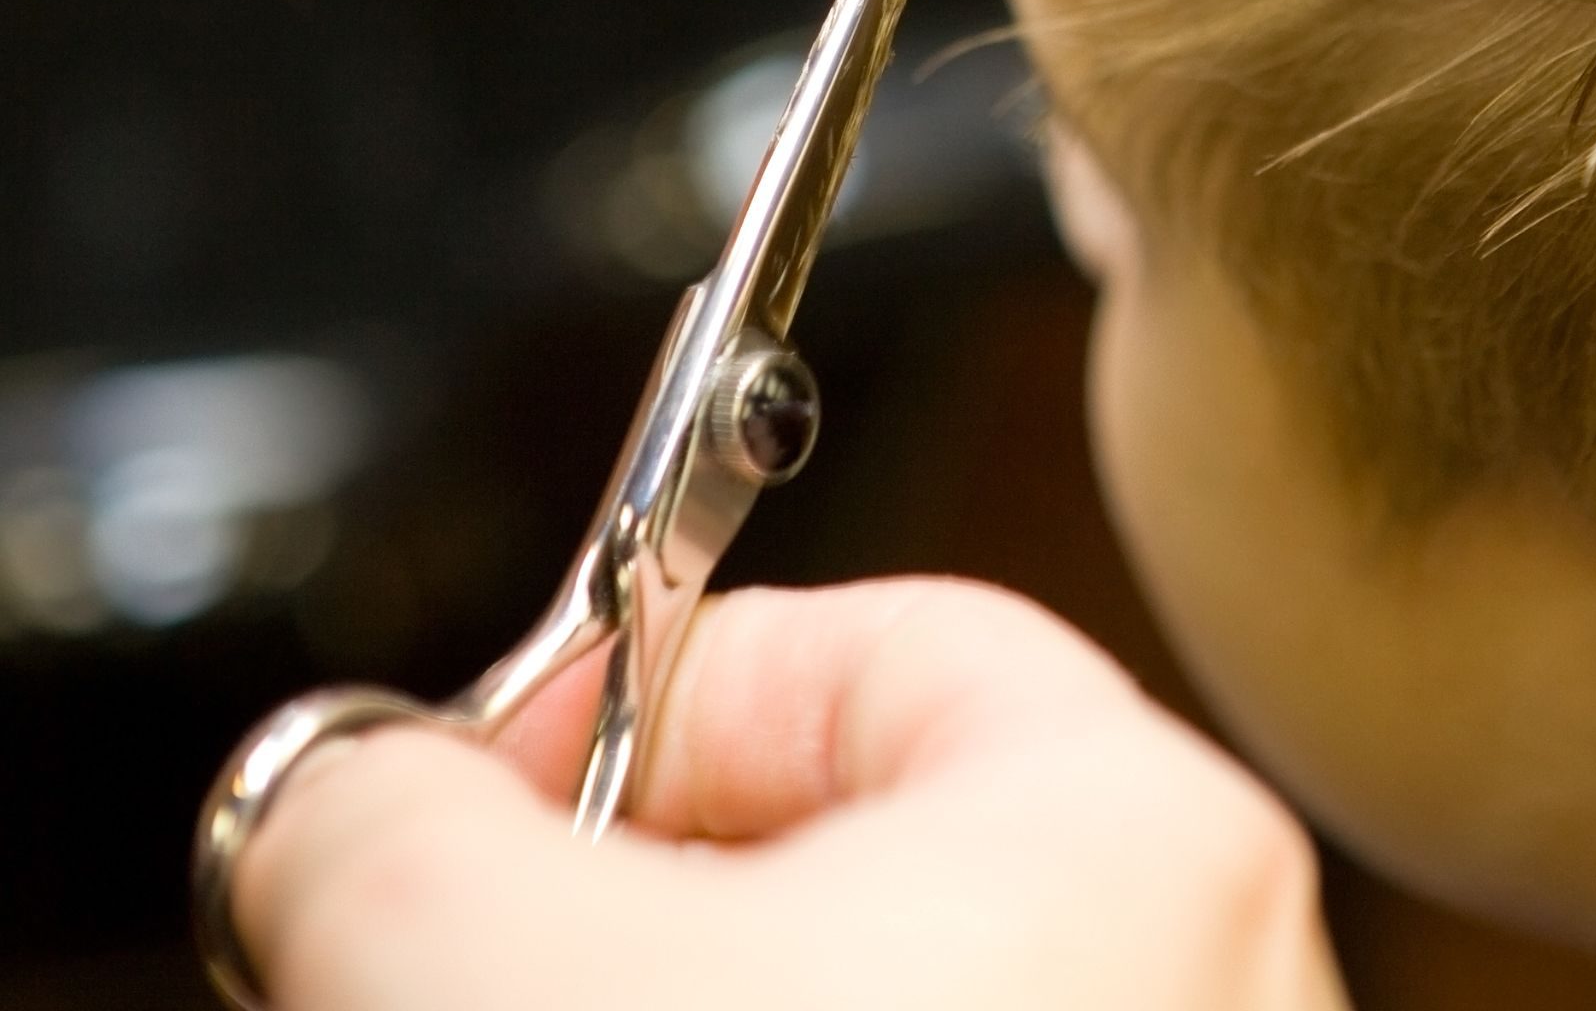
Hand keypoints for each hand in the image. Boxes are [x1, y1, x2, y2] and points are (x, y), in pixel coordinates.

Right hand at [234, 580, 1351, 1010]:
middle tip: (455, 990)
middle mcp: (1200, 978)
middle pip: (857, 861)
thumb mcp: (510, 983)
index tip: (457, 811)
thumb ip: (410, 832)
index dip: (625, 704)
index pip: (855, 650)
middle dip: (623, 930)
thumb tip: (362, 803)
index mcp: (1127, 825)